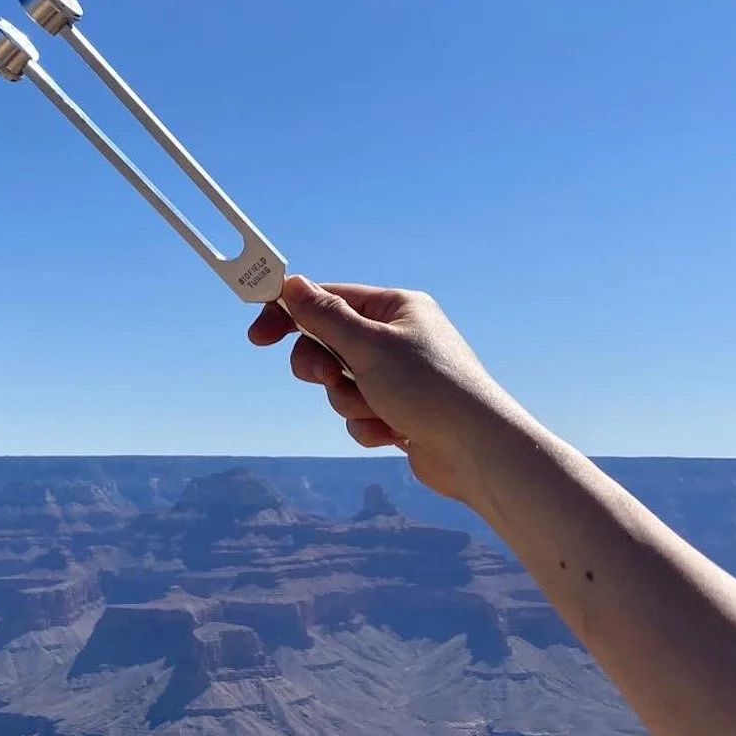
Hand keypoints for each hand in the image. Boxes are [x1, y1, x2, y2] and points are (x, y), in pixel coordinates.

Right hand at [247, 277, 518, 506]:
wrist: (477, 452)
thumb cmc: (431, 388)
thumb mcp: (369, 346)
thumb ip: (325, 317)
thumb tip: (291, 283)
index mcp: (397, 308)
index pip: (330, 300)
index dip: (291, 315)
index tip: (258, 334)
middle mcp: (399, 338)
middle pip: (329, 344)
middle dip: (323, 367)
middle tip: (325, 377)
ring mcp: (400, 377)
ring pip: (340, 385)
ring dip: (349, 402)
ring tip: (378, 409)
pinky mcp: (400, 412)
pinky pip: (359, 414)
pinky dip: (367, 425)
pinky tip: (394, 433)